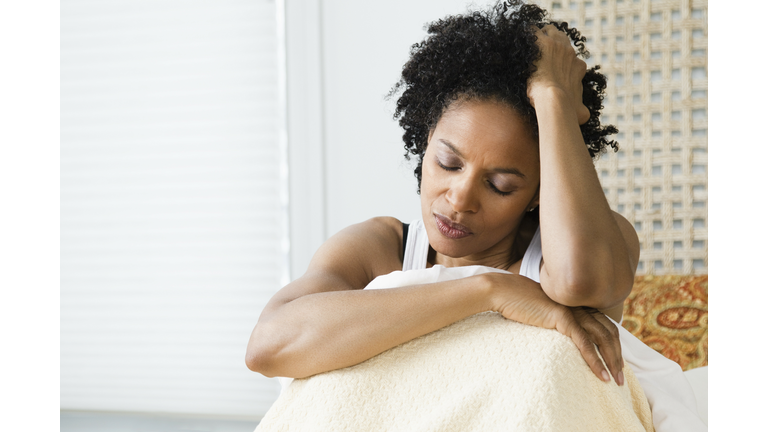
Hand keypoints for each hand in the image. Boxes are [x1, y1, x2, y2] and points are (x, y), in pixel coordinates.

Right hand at [483, 272, 623, 384]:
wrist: (503, 291)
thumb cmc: (517, 303)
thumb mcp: (543, 312)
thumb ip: (556, 320)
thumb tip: (560, 336)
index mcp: (576, 303)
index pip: (605, 324)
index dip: (614, 344)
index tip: (615, 363)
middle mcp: (578, 305)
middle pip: (609, 332)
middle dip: (617, 356)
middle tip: (620, 377)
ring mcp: (572, 310)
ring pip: (602, 338)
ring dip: (611, 361)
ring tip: (615, 380)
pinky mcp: (562, 317)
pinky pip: (585, 343)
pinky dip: (595, 361)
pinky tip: (601, 375)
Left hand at [527, 24, 589, 124]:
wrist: (555, 101)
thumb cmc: (567, 110)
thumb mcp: (580, 112)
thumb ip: (581, 110)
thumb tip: (584, 116)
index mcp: (578, 67)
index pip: (569, 57)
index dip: (559, 61)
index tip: (550, 68)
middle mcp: (570, 53)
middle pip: (561, 40)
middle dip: (551, 45)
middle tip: (539, 55)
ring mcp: (558, 46)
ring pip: (549, 31)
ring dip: (540, 38)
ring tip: (529, 48)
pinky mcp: (544, 43)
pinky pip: (534, 32)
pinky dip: (528, 36)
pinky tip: (520, 45)